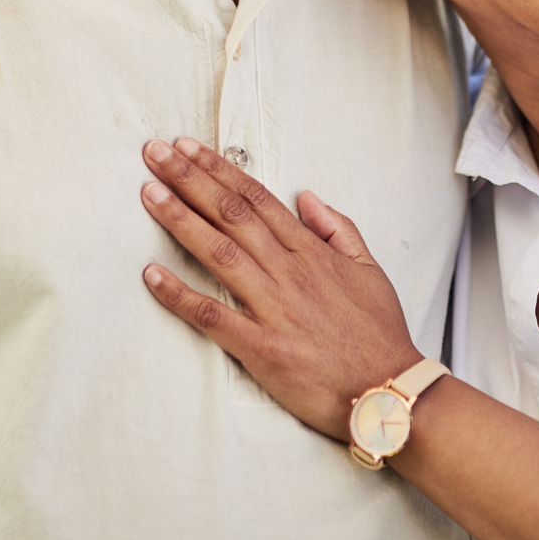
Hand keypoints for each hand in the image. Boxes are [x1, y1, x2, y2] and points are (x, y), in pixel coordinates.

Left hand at [138, 139, 422, 438]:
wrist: (389, 391)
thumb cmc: (379, 335)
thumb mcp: (369, 271)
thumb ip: (338, 229)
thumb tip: (307, 196)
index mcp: (311, 252)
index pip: (257, 199)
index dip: (218, 170)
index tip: (188, 148)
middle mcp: (289, 272)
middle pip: (231, 215)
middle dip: (190, 180)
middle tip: (155, 153)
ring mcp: (274, 308)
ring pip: (219, 253)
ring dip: (180, 220)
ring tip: (149, 193)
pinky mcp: (261, 348)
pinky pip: (213, 316)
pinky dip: (180, 295)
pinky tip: (151, 276)